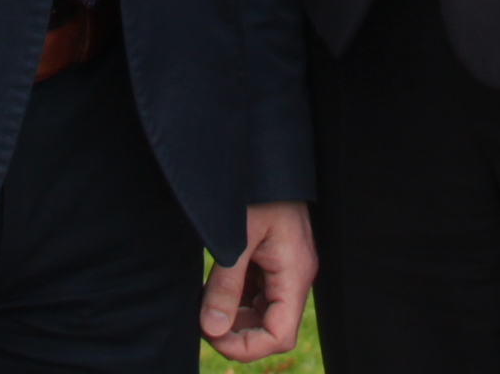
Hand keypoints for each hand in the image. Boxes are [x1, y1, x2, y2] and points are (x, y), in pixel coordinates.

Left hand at [200, 200, 316, 361]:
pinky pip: (258, 291)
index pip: (280, 335)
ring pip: (263, 311)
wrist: (260, 151)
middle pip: (272, 327)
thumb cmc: (253, 189)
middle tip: (203, 321)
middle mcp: (296, 274)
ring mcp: (285, 266)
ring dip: (235, 316)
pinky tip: (214, 287)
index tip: (213, 336)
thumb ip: (224, 286)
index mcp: (295, 273)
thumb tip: (213, 329)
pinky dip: (236, 297)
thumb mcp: (235, 238)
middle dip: (238, 333)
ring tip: (206, 302)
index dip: (247, 347)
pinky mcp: (273, 258)